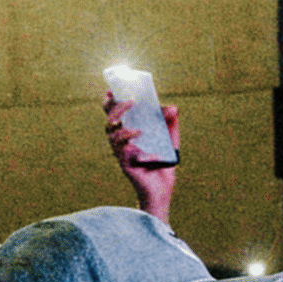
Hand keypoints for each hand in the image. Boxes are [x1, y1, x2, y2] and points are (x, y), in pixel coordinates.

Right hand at [103, 91, 177, 221]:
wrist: (162, 190)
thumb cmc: (163, 163)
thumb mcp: (170, 140)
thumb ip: (171, 123)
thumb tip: (173, 107)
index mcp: (128, 133)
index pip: (114, 115)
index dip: (110, 103)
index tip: (111, 91)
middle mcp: (121, 143)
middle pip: (109, 122)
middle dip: (116, 110)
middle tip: (130, 103)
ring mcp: (122, 155)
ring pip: (112, 138)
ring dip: (123, 131)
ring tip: (139, 131)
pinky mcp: (126, 167)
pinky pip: (124, 155)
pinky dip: (135, 150)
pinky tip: (147, 152)